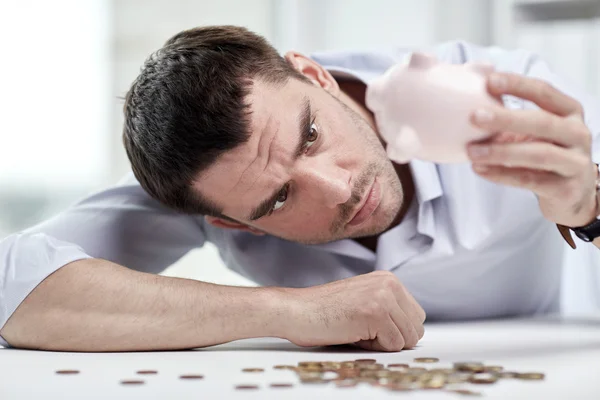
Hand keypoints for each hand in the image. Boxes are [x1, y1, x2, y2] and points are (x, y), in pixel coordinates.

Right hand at [280, 271, 425, 351]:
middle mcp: (389, 284)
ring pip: (407, 338)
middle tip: (363, 329)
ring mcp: (383, 297)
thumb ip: (389, 308)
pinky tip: (352, 333)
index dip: (395, 330)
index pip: (416, 317)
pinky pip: (393, 345)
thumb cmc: (324, 311)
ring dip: (382, 343)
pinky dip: (373, 348)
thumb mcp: (364, 300)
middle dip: (393, 337)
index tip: (369, 325)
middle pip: (416, 328)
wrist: (296, 310)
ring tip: (357, 329)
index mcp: (388, 279)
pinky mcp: (376, 313)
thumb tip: (413, 333)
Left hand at [467, 72, 597, 227]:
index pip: (544, 92)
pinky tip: (479, 169)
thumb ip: (508, 114)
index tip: (489, 81)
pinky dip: (502, 175)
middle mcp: (578, 133)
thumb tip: (471, 86)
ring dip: (501, 152)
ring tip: (471, 151)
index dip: (517, 85)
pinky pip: (530, 180)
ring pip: (538, 154)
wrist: (571, 194)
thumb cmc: (545, 153)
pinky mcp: (566, 189)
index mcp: (569, 111)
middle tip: (474, 117)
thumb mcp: (533, 130)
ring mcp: (576, 162)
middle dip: (507, 119)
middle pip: (543, 122)